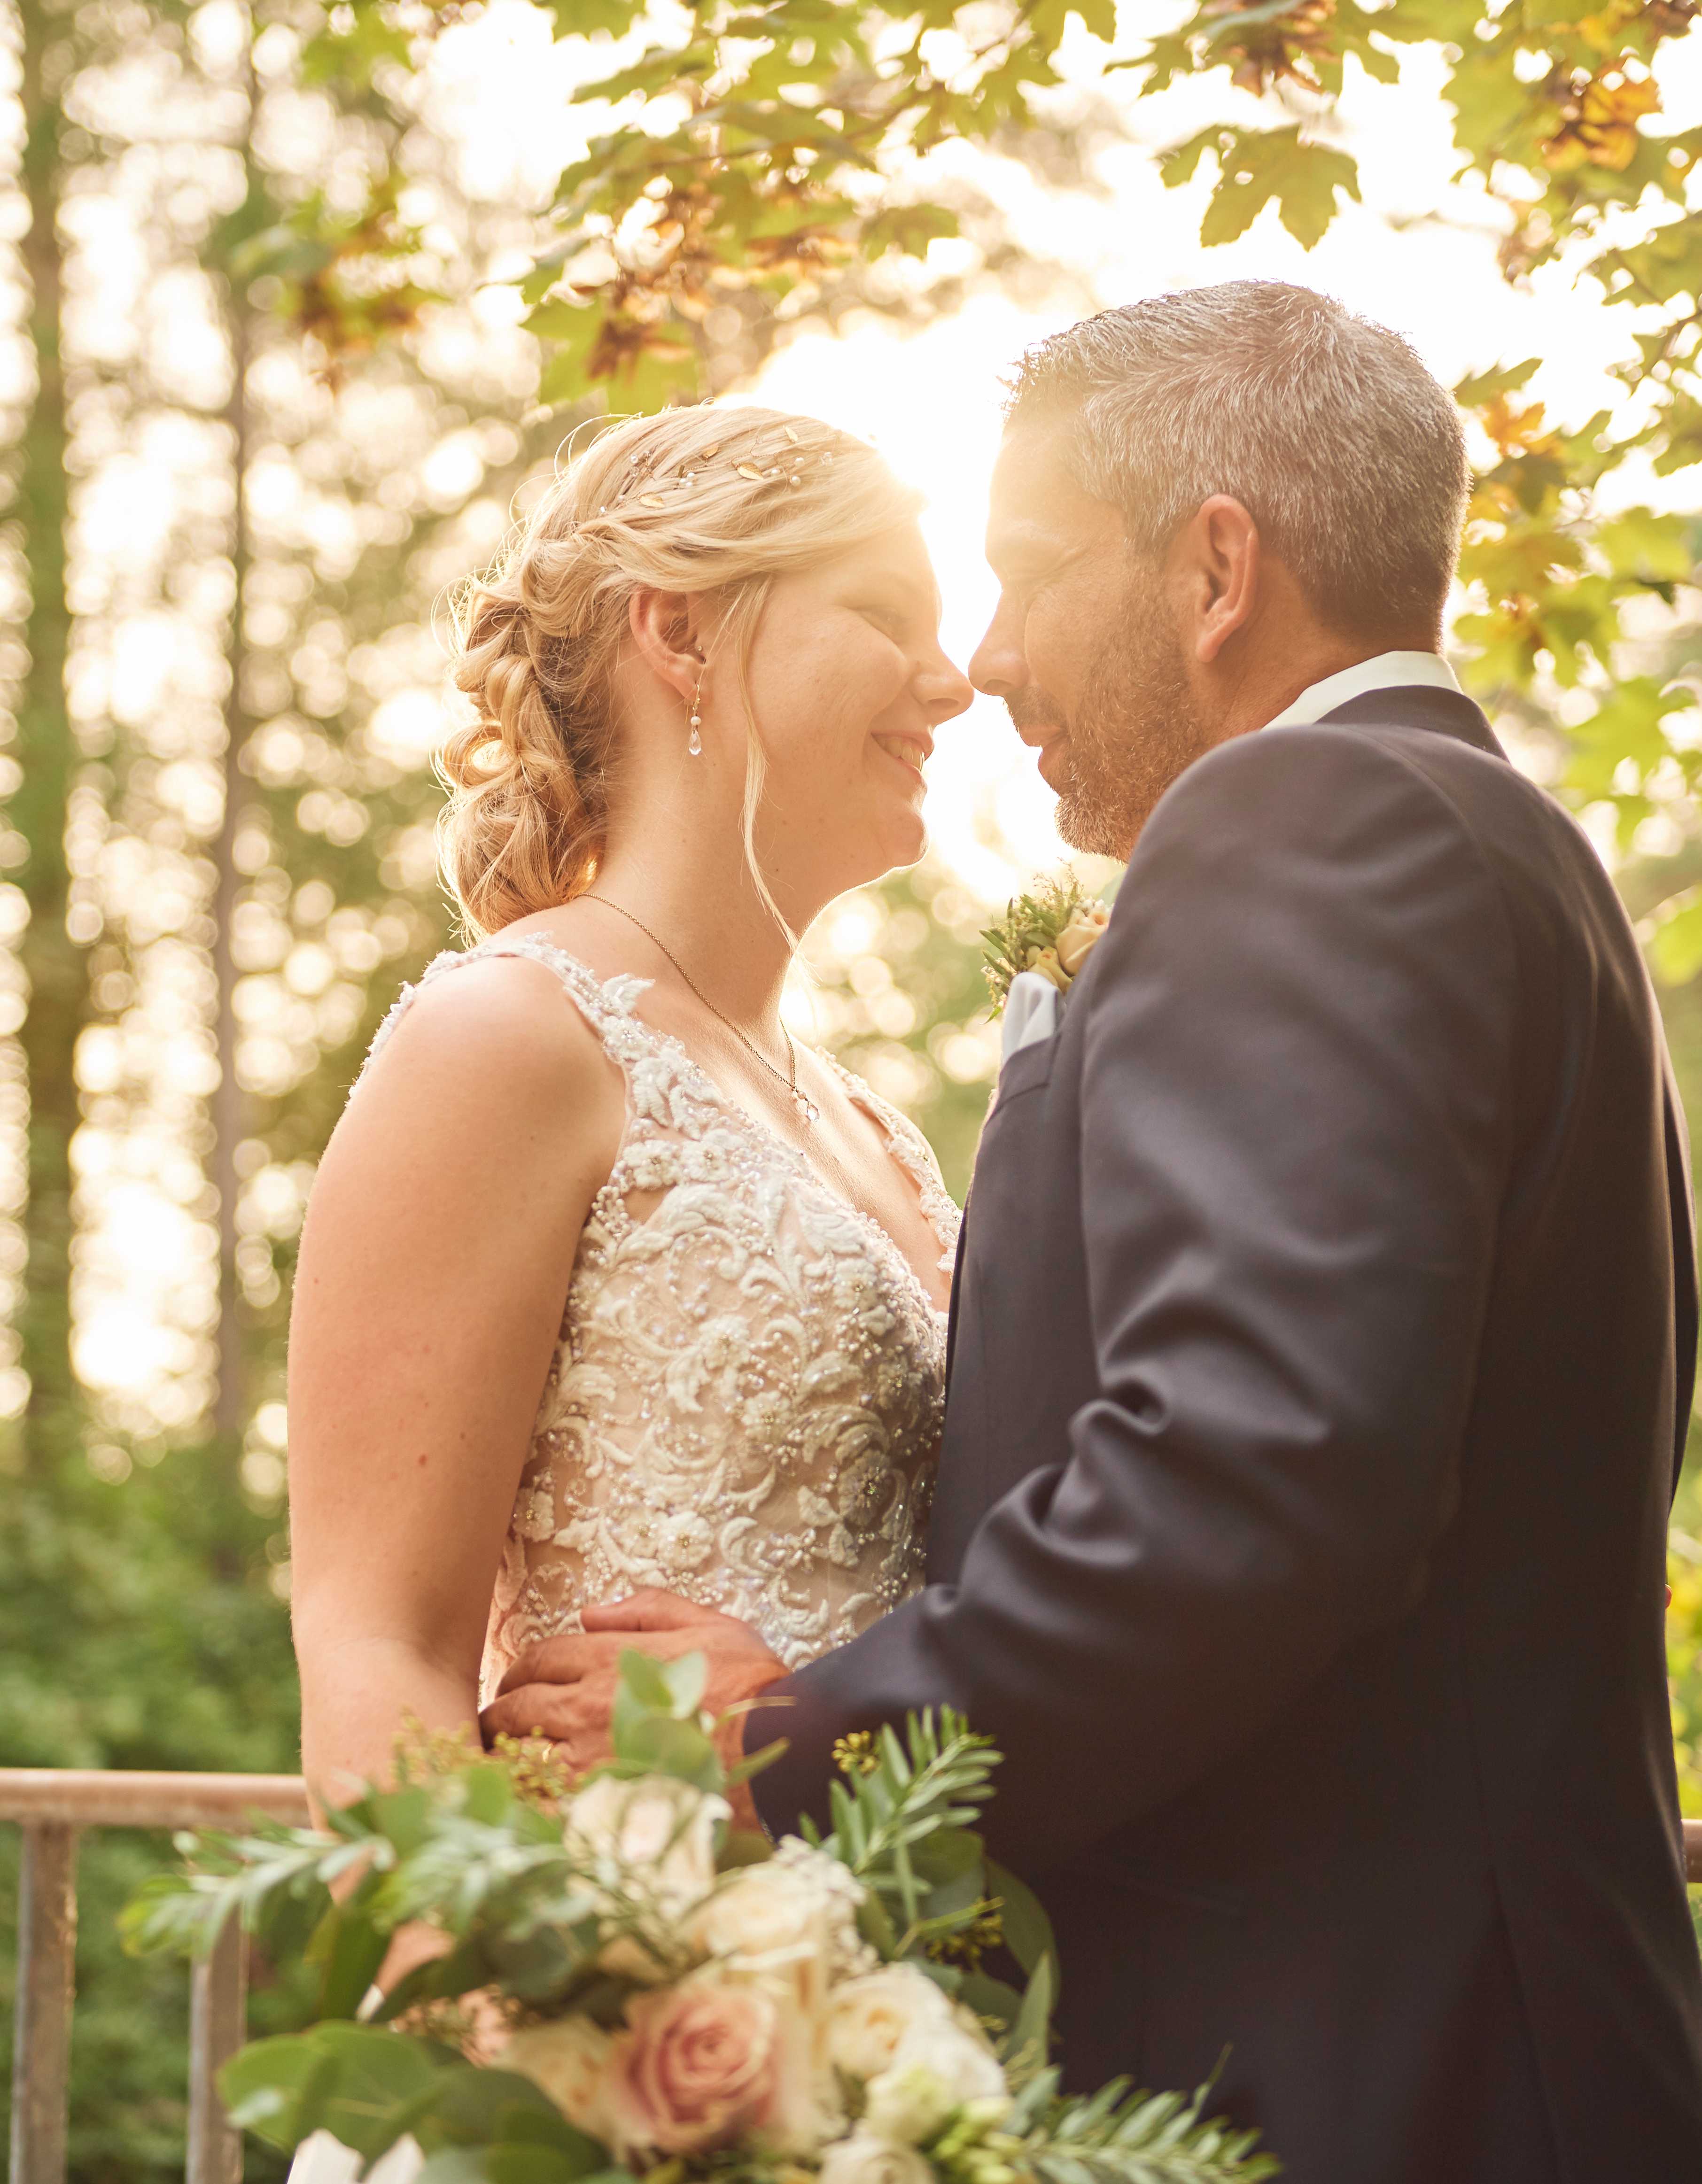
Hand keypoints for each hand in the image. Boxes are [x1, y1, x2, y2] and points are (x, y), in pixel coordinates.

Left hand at [479, 1590, 788, 1826]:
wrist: (774, 1749)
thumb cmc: (748, 1685)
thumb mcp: (708, 1624)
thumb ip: (648, 1609)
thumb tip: (590, 1612)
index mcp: (607, 1660)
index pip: (539, 1659)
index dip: (523, 1670)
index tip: (520, 1682)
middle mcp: (586, 1707)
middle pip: (515, 1707)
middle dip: (502, 1713)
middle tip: (502, 1722)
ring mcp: (586, 1760)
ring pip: (518, 1756)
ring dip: (507, 1757)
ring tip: (507, 1764)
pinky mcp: (595, 1805)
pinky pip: (539, 1804)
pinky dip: (527, 1802)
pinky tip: (528, 1803)